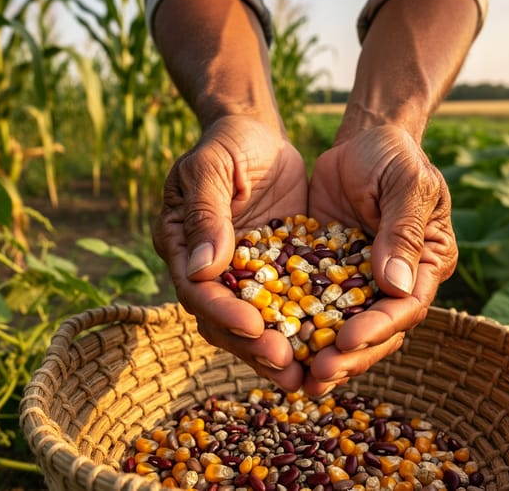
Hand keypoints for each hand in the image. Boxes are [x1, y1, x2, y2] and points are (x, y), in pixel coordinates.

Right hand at [153, 115, 308, 390]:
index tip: (255, 327)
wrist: (256, 133)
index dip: (224, 312)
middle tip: (286, 364)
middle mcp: (205, 269)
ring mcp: (240, 275)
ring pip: (252, 324)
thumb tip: (204, 267)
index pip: (197, 289)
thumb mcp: (212, 166)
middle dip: (253, 345)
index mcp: (181, 244)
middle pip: (222, 320)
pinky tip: (327, 348)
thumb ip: (207, 211)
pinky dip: (301, 329)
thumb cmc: (228, 141)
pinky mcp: (272, 274)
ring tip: (305, 375)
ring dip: (276, 351)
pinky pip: (284, 307)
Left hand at [305, 125, 457, 395]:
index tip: (346, 341)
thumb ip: (400, 230)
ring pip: (346, 328)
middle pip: (378, 332)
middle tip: (318, 375)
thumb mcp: (404, 182)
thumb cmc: (393, 154)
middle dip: (349, 356)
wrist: (362, 139)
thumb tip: (394, 287)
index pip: (407, 307)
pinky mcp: (330, 275)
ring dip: (324, 355)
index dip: (378, 329)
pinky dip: (299, 327)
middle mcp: (399, 282)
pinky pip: (315, 307)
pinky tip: (275, 343)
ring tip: (299, 378)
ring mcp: (363, 282)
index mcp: (427, 262)